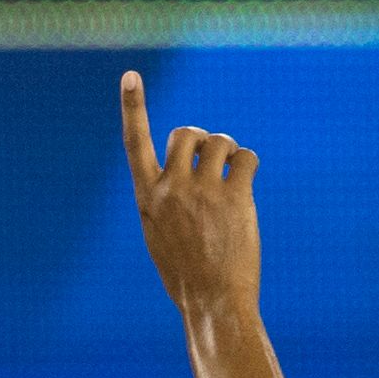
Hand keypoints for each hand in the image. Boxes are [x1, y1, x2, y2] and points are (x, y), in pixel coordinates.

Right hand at [120, 70, 260, 319]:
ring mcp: (202, 191)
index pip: (135, 143)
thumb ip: (168, 195)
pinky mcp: (234, 196)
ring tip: (229, 182)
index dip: (134, 107)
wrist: (211, 301)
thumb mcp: (162, 233)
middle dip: (203, 140)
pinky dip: (248, 167)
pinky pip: (246, 158)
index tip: (131, 76)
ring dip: (229, 154)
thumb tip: (195, 159)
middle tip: (211, 163)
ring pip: (220, 142)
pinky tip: (244, 190)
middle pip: (188, 134)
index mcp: (146, 199)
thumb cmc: (186, 272)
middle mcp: (170, 189)